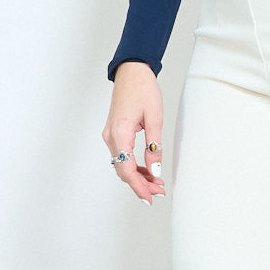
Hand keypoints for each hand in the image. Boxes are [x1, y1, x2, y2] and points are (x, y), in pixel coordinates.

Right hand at [102, 61, 165, 204]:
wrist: (131, 71)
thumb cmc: (143, 89)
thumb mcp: (155, 116)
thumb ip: (154, 145)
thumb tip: (155, 169)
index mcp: (120, 133)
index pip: (126, 169)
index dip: (138, 186)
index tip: (150, 197)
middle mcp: (110, 137)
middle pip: (123, 170)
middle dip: (140, 184)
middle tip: (159, 192)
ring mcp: (110, 135)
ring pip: (122, 164)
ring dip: (138, 176)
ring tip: (156, 183)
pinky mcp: (114, 132)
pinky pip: (122, 155)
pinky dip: (133, 165)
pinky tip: (147, 169)